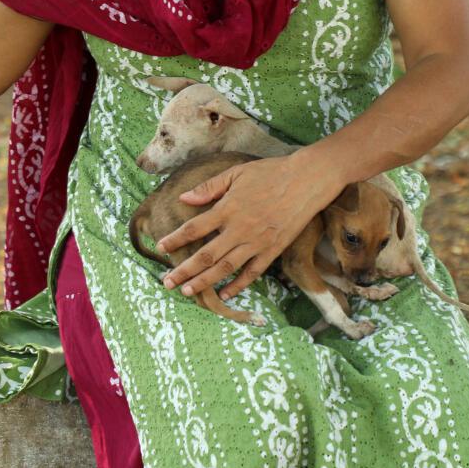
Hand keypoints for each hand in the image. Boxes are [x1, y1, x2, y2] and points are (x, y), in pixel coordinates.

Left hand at [157, 152, 338, 301]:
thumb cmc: (270, 173)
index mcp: (228, 208)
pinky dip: (238, 285)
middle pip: (206, 255)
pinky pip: (252, 272)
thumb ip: (209, 188)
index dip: (175, 240)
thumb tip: (183, 197)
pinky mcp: (273, 250)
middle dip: (184, 271)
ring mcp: (257, 242)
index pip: (194, 228)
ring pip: (226, 268)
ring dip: (205, 282)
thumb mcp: (236, 173)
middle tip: (167, 283)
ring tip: (188, 292)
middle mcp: (240, 229)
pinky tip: (224, 294)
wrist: (307, 180)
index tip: (160, 248)